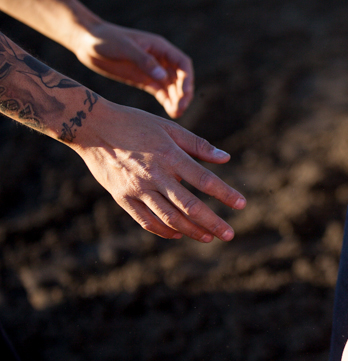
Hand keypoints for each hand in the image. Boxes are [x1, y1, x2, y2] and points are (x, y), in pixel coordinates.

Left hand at [72, 21, 193, 117]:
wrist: (86, 42)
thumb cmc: (105, 39)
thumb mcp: (124, 48)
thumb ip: (144, 61)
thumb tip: (163, 76)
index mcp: (160, 47)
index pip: (182, 63)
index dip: (187, 78)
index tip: (185, 93)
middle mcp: (160, 59)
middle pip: (180, 78)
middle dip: (183, 93)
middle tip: (180, 108)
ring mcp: (153, 71)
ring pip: (172, 87)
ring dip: (177, 99)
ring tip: (176, 114)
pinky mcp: (144, 80)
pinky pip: (161, 92)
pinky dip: (167, 101)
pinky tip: (170, 112)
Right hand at [72, 98, 245, 241]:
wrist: (92, 126)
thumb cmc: (136, 123)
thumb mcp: (169, 127)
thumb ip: (198, 145)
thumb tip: (226, 158)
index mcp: (169, 155)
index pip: (204, 180)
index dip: (224, 194)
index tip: (241, 204)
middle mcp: (154, 175)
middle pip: (188, 205)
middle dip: (212, 222)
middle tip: (229, 235)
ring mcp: (136, 189)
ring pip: (168, 217)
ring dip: (191, 230)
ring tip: (208, 237)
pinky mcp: (122, 198)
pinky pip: (146, 220)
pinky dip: (164, 230)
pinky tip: (178, 234)